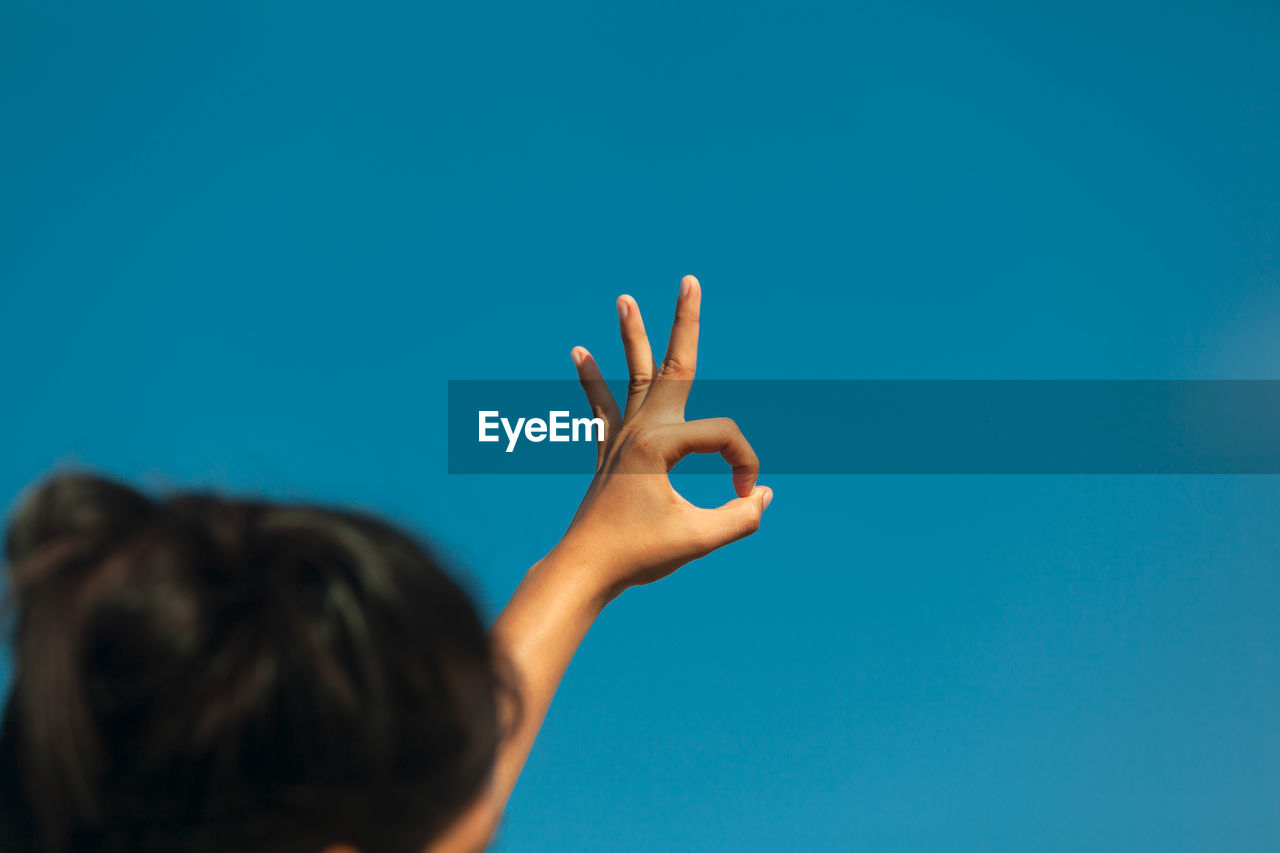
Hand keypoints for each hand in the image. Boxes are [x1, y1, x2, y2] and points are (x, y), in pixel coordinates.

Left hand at [553, 274, 771, 600]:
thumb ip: (740, 518)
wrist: (584, 570)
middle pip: (674, 365)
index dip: (744, 466)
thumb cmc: (639, 555)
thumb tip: (762, 495)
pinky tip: (579, 353)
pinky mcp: (610, 452)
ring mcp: (622, 438)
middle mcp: (640, 430)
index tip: (743, 498)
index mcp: (659, 444)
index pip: (724, 437)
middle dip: (685, 321)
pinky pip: (602, 406)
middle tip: (689, 280)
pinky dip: (592, 380)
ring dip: (632, 336)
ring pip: (633, 375)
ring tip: (624, 298)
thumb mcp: (699, 539)